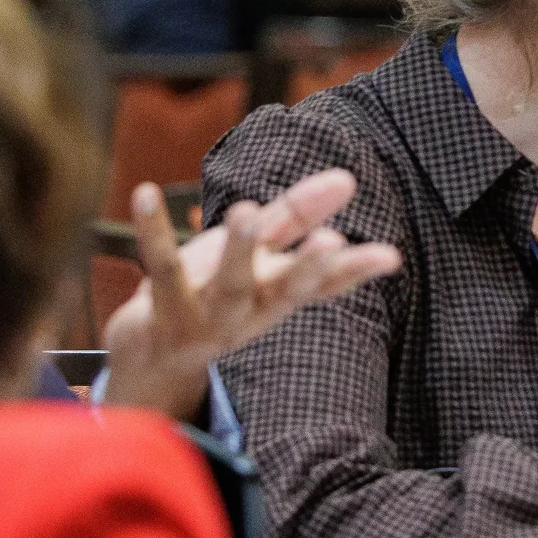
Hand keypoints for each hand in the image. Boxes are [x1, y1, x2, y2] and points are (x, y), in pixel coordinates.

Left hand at [101, 169, 402, 420]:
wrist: (151, 359)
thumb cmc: (216, 296)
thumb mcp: (262, 261)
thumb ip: (298, 219)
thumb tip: (347, 179)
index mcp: (278, 298)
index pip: (324, 285)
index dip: (356, 270)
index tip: (391, 256)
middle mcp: (250, 312)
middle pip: (283, 290)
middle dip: (308, 266)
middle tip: (333, 240)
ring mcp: (206, 316)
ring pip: (227, 284)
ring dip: (239, 251)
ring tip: (247, 210)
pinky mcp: (160, 310)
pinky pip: (159, 265)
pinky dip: (152, 229)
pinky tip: (146, 191)